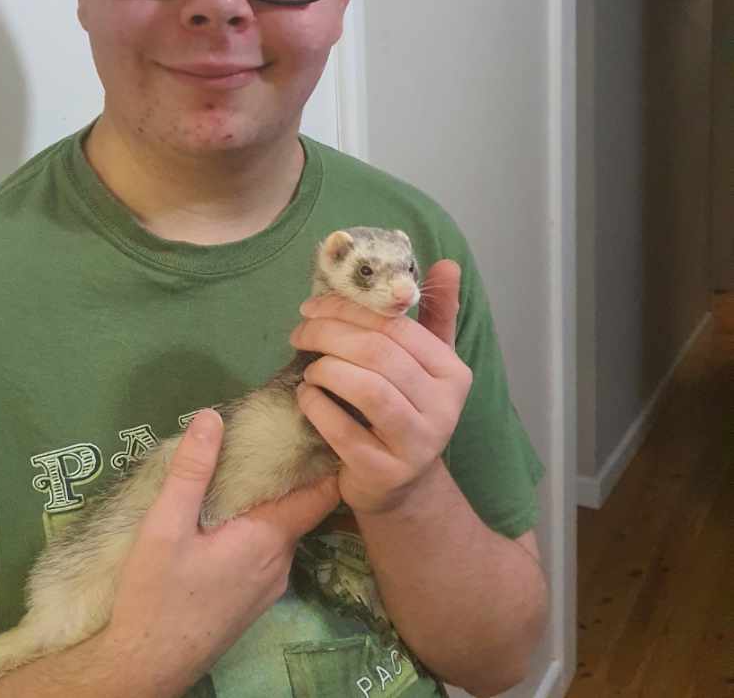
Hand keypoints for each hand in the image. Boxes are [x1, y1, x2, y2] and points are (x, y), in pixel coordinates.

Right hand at [102, 408, 339, 690]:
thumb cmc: (155, 596)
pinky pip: (267, 552)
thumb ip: (191, 471)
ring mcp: (268, 588)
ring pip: (281, 532)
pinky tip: (230, 515)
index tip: (319, 426)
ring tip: (248, 467)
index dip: (325, 459)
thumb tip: (212, 417)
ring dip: (270, 502)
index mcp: (269, 540)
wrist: (143, 669)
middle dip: (290, 473)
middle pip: (299, 508)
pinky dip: (258, 527)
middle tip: (273, 434)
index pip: (322, 494)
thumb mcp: (164, 526)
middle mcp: (280, 564)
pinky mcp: (252, 602)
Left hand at [289, 259, 471, 514]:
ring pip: (368, 389)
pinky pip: (343, 430)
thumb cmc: (406, 410)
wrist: (402, 487)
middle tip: (298, 333)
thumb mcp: (424, 364)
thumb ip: (435, 315)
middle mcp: (444, 407)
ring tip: (309, 368)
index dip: (348, 310)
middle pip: (378, 353)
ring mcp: (417, 444)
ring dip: (326, 370)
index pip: (397, 326)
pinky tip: (306, 396)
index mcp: (452, 371)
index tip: (311, 308)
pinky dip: (316, 406)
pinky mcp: (385, 472)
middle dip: (328, 334)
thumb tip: (447, 263)